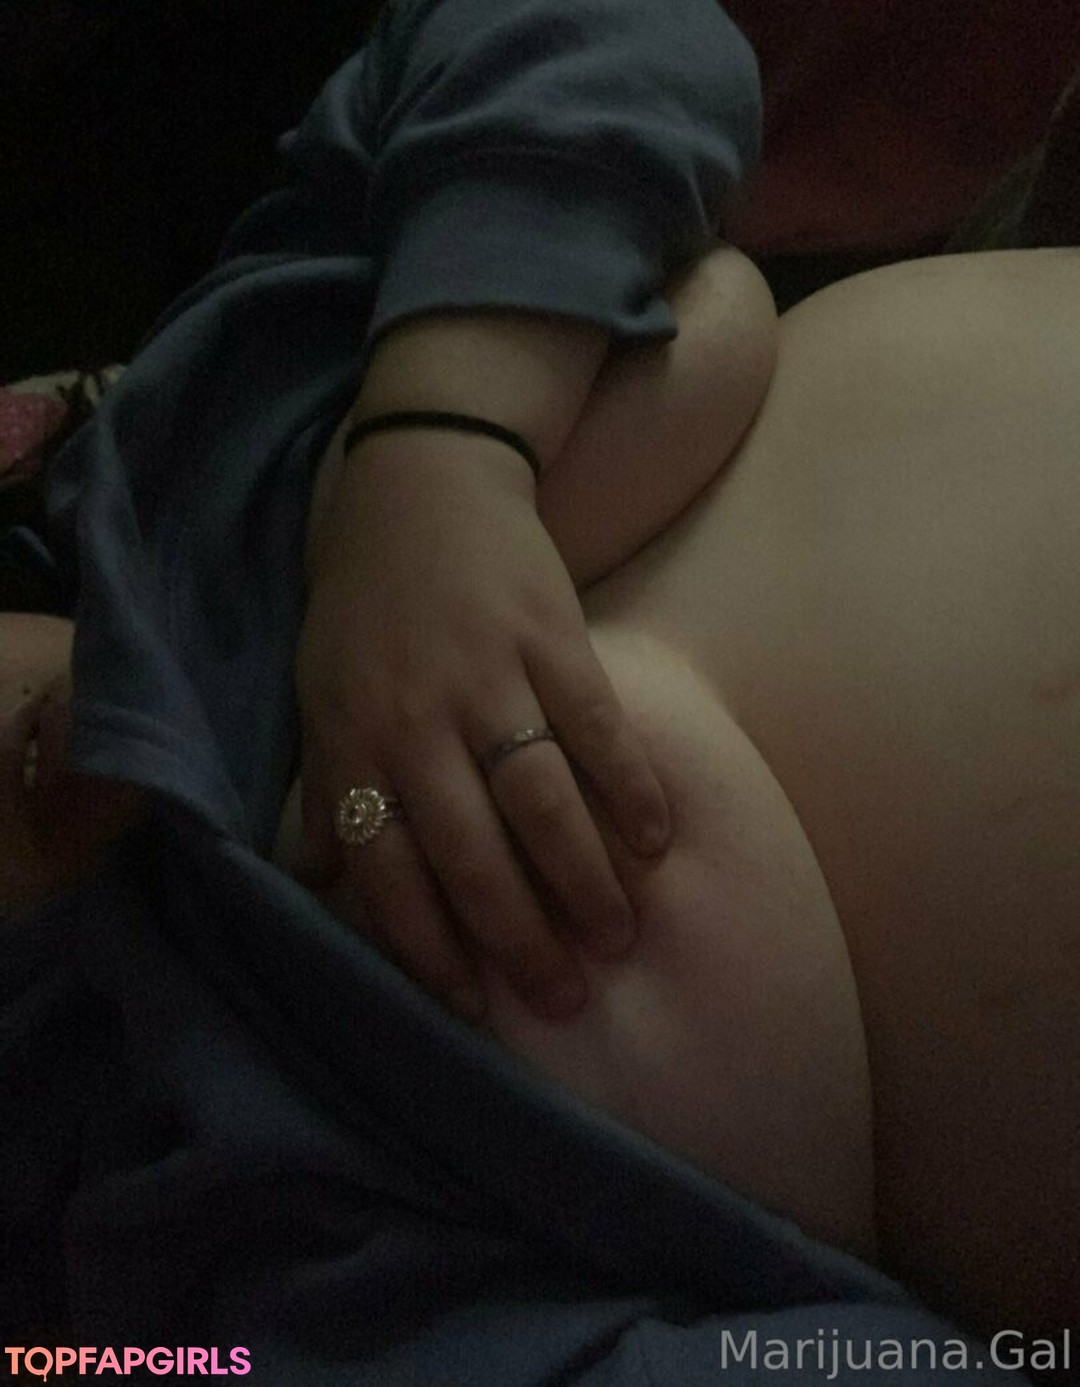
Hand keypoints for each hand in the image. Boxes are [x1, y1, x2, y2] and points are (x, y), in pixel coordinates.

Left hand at [292, 428, 670, 1020]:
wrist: (419, 483)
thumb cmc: (366, 603)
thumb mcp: (320, 694)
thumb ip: (328, 789)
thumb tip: (324, 883)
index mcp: (354, 742)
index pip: (389, 870)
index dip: (431, 946)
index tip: (472, 1006)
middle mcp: (417, 721)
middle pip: (472, 853)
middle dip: (519, 937)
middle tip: (565, 996)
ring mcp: (488, 677)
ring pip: (539, 802)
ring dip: (583, 879)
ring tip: (617, 938)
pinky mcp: (551, 637)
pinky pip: (596, 727)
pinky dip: (629, 788)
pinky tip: (654, 843)